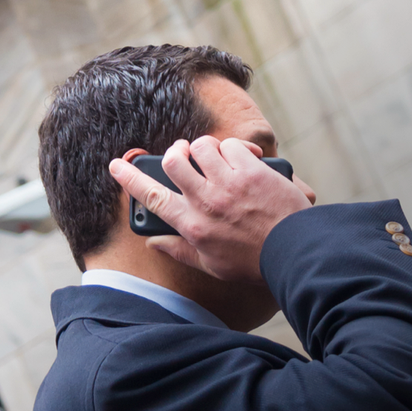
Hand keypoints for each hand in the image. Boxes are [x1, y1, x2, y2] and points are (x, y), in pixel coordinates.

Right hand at [110, 136, 313, 283]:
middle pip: (173, 162)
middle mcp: (206, 201)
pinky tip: (243, 159)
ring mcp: (230, 183)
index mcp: (192, 225)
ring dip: (204, 148)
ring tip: (214, 158)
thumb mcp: (210, 265)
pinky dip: (234, 148)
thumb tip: (153, 243)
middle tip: (180, 155)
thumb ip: (178, 251)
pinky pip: (232, 145)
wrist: (295, 251)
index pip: (152, 197)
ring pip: (201, 147)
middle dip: (173, 153)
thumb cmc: (253, 262)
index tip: (117, 166)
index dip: (130, 179)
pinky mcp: (253, 170)